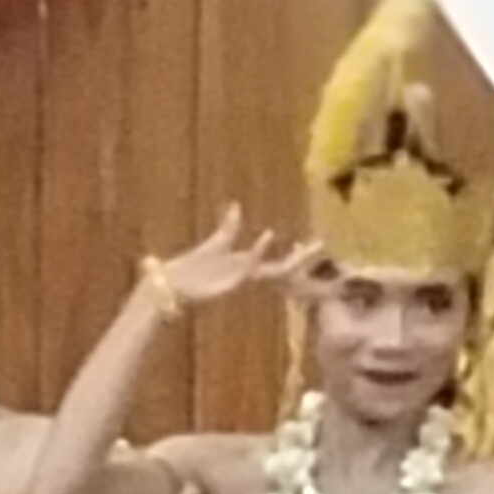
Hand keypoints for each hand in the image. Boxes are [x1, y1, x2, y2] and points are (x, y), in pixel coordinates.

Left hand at [141, 207, 315, 310]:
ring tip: (310, 247)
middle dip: (302, 257)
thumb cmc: (191, 269)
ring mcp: (240, 277)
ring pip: (273, 269)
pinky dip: (259, 250)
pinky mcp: (230, 278)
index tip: (310, 245)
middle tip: (322, 245)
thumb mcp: (215, 243)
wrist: (172, 287)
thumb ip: (228, 226)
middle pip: (281, 266)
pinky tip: (269, 235)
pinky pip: (249, 263)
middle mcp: (246, 273)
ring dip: (292, 258)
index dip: (294, 255)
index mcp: (244, 266)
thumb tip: (237, 206)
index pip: (276, 262)